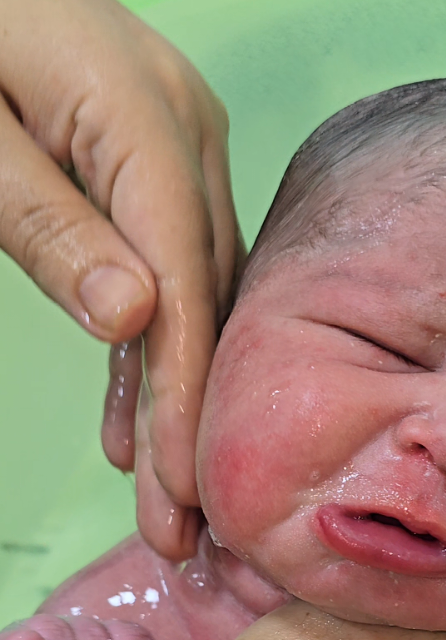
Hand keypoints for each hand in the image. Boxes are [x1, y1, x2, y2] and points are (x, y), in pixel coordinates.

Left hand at [0, 0, 242, 558]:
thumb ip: (47, 225)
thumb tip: (132, 318)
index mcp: (144, 114)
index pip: (184, 281)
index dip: (184, 392)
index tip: (180, 488)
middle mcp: (185, 126)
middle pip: (205, 295)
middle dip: (192, 414)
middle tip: (180, 525)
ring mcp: (178, 135)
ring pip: (195, 286)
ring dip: (173, 390)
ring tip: (160, 492)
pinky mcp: (155, 150)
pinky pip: (170, 257)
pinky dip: (150, 337)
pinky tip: (136, 412)